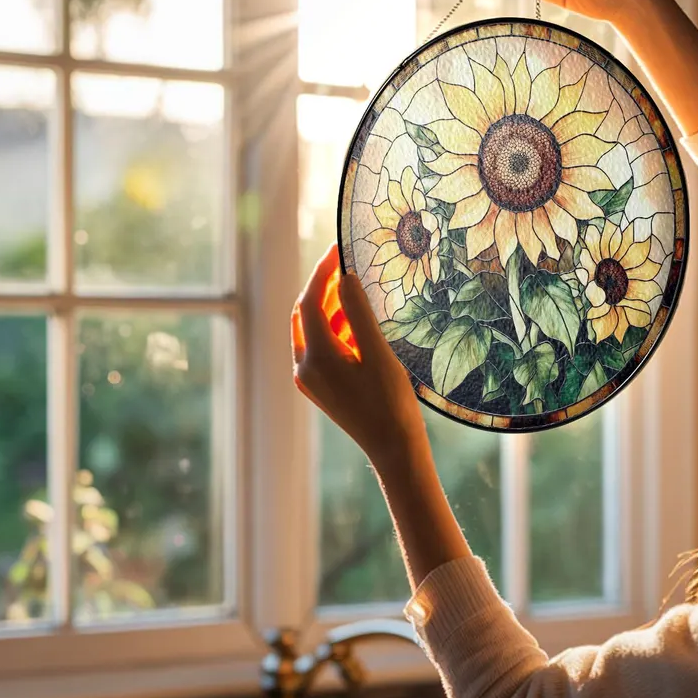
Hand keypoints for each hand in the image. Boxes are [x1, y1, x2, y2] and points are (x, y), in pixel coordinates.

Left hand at [292, 245, 427, 472]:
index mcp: (315, 357)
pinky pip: (320, 347)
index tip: (340, 249)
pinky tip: (357, 323)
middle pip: (306, 314)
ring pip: (312, 330)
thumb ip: (359, 313)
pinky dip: (335, 329)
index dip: (324, 271)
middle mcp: (304, 367)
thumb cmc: (391, 403)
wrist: (393, 449)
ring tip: (357, 290)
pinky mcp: (321, 387)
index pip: (310, 301)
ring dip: (331, 308)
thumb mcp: (378, 353)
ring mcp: (310, 379)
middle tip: (347, 264)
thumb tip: (345, 276)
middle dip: (324, 287)